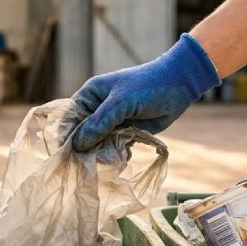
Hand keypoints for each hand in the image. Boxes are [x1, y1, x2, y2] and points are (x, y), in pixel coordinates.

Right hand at [69, 33, 219, 151]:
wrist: (178, 85)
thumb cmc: (146, 86)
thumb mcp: (120, 103)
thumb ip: (99, 123)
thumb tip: (78, 145)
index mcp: (89, 96)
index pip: (70, 119)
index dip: (68, 137)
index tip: (69, 155)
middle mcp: (96, 110)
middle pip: (82, 135)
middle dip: (87, 148)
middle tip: (93, 160)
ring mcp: (111, 122)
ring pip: (98, 144)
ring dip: (104, 152)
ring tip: (114, 155)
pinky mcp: (125, 132)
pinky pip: (114, 147)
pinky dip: (117, 153)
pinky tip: (124, 154)